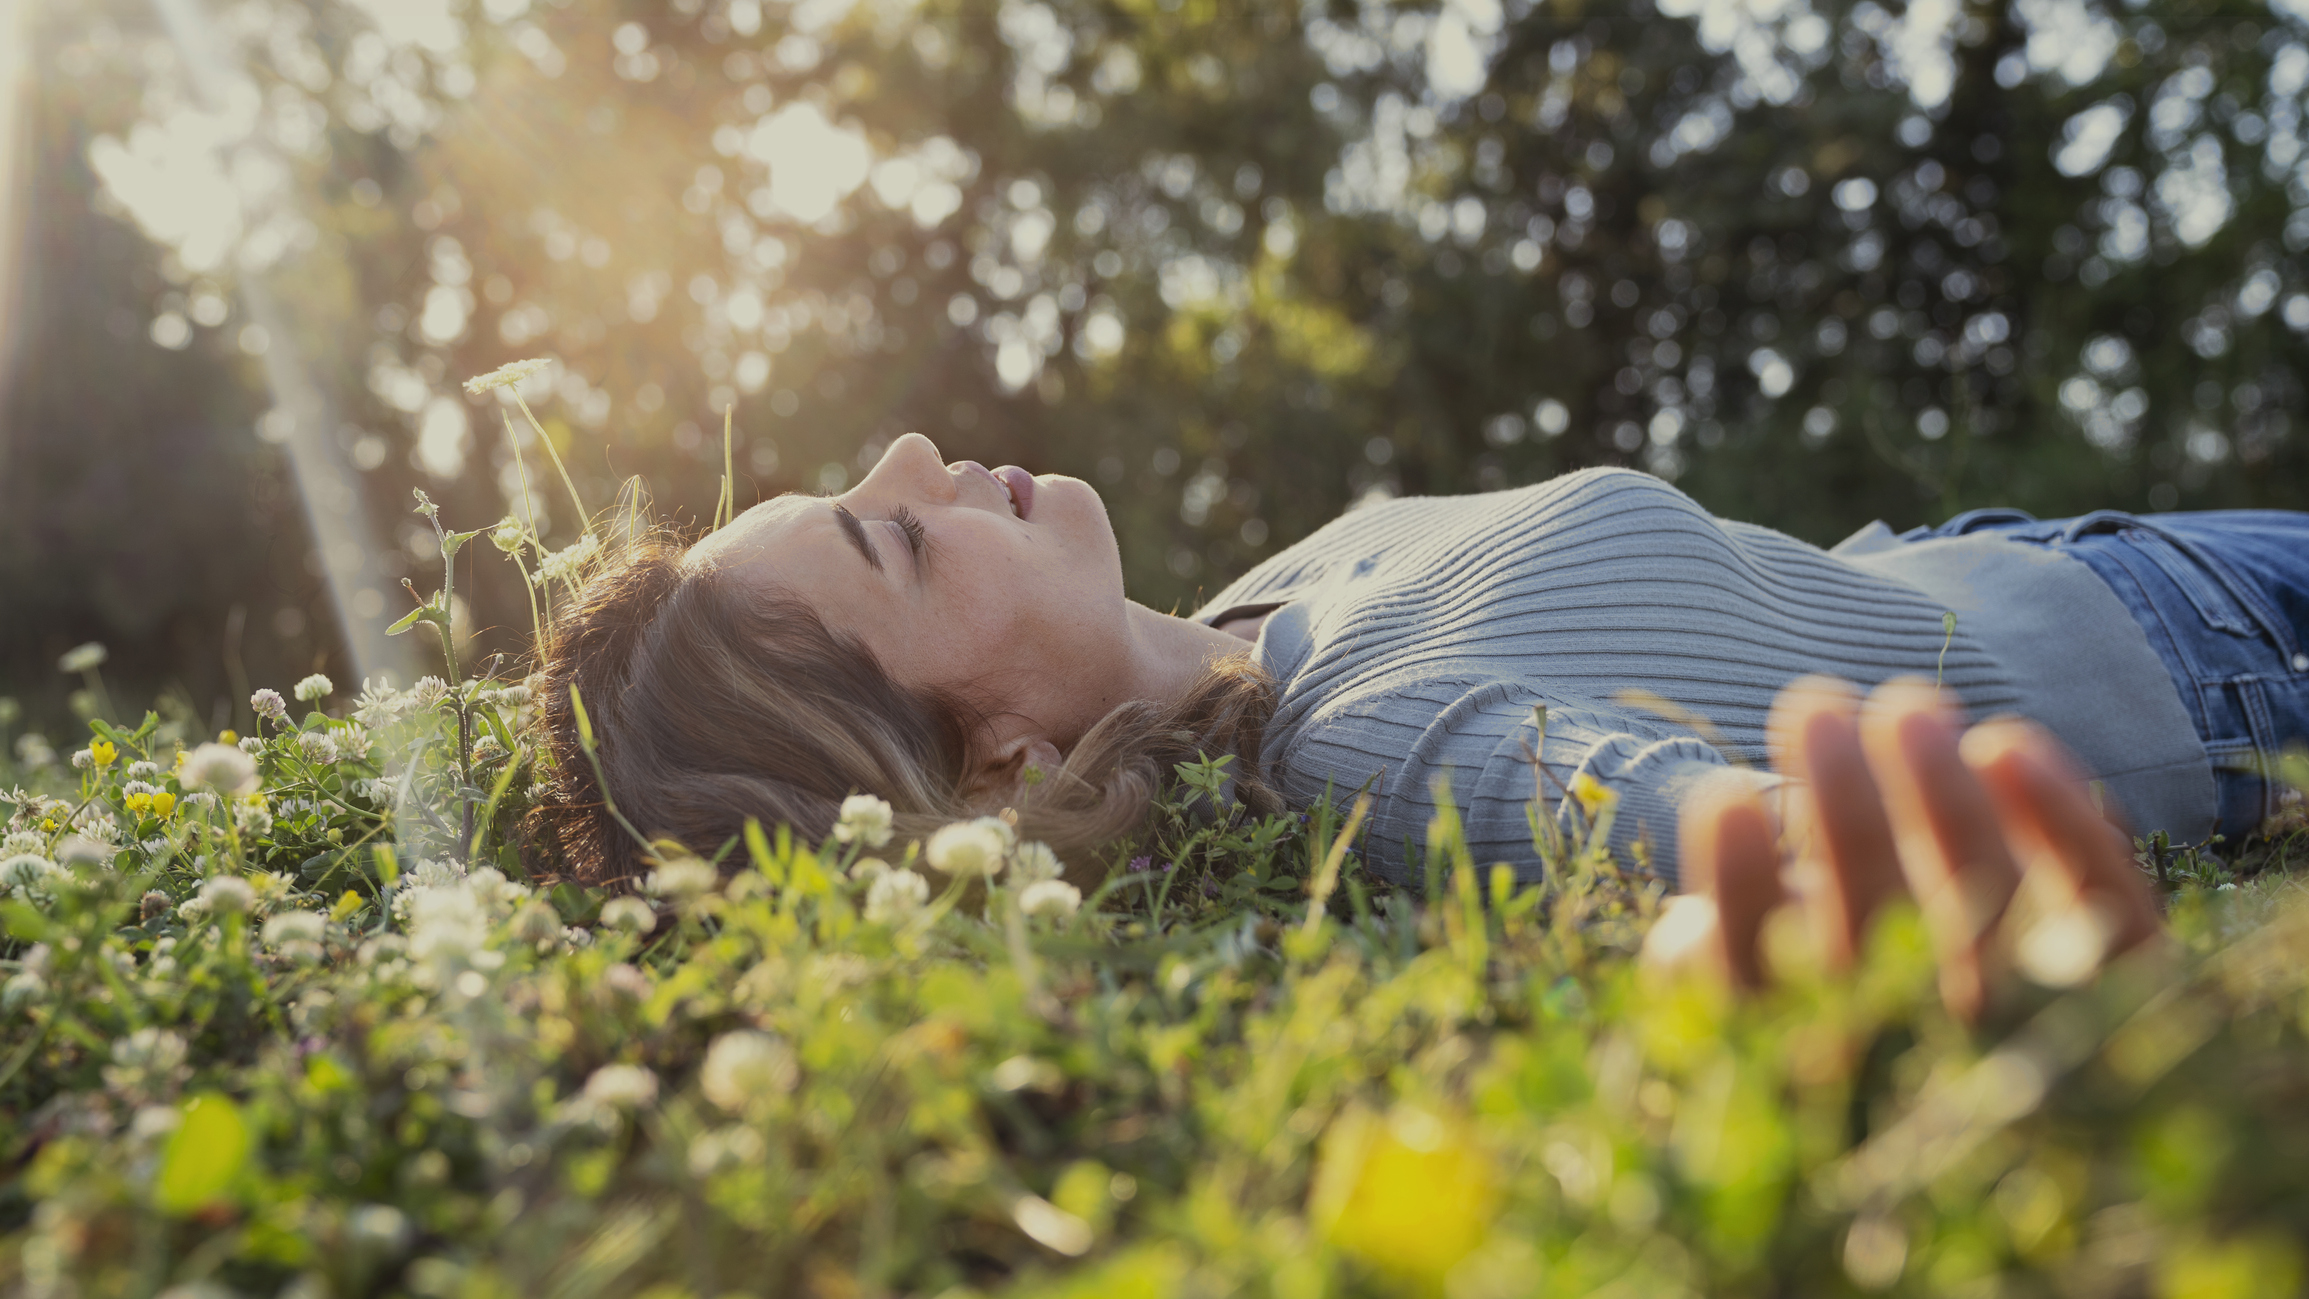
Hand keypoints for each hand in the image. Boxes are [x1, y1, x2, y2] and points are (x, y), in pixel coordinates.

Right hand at [1641, 676, 2164, 1018]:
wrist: (2030, 1152)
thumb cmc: (1853, 1058)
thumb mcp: (1762, 1044)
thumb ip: (1715, 989)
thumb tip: (1689, 929)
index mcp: (1814, 1066)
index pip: (1763, 981)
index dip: (1741, 886)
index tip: (1726, 797)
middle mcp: (1920, 1053)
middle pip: (1877, 919)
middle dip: (1840, 802)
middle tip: (1812, 706)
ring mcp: (2032, 1023)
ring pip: (1986, 896)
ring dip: (1939, 791)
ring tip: (1903, 704)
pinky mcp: (2126, 992)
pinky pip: (2105, 904)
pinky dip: (2064, 821)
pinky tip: (2004, 743)